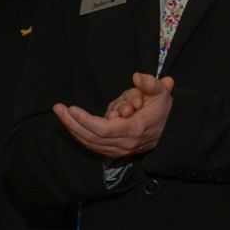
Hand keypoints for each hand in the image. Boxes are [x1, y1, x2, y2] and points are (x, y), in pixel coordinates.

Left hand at [55, 73, 172, 158]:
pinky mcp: (115, 152)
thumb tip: (136, 77)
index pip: (103, 129)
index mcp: (134, 129)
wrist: (171, 130)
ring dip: (73, 129)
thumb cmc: (162, 108)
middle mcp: (125, 144)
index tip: (72, 108)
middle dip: (72, 123)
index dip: (85, 120)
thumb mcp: (161, 92)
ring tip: (61, 114)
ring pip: (89, 143)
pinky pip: (92, 146)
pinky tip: (72, 124)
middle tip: (58, 108)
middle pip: (91, 137)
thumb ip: (150, 83)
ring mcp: (120, 150)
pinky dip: (80, 136)